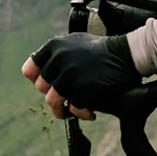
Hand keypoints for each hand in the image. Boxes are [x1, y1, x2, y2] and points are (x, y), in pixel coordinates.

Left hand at [23, 32, 139, 119]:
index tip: (47, 85)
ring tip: (70, 112)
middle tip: (65, 97)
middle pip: (41, 88)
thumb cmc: (101, 49)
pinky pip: (73, 110)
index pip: (29, 69)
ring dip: (61, 110)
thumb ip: (56, 52)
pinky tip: (89, 112)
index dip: (37, 80)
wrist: (126, 55)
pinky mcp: (83, 90)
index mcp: (55, 46)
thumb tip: (37, 69)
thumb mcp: (75, 41)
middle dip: (52, 94)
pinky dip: (81, 114)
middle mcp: (60, 58)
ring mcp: (70, 75)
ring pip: (53, 102)